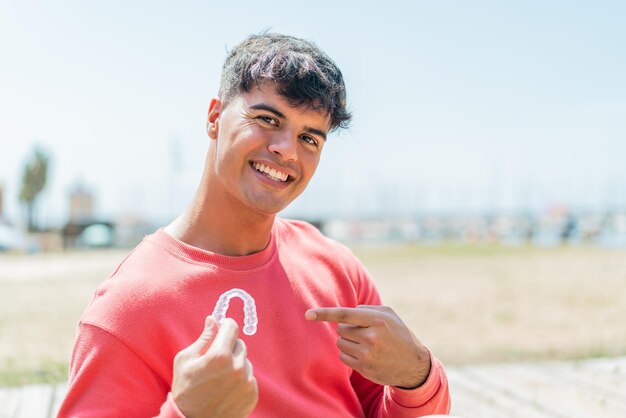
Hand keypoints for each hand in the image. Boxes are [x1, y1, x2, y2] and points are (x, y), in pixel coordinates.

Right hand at [172, 316, 257, 417]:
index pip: (232, 326)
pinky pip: (250, 377)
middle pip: (239, 343)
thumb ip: (203, 338)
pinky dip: (241, 379)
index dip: (225, 326)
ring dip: (236, 364)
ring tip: (219, 378)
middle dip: (228, 347)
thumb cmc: (185, 390)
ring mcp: (247, 382)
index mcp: (220, 356)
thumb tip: (213, 319)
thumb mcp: (185, 360)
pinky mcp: (252, 394)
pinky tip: (226, 388)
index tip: (222, 330)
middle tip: (215, 360)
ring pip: (245, 360)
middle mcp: (237, 367)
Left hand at [305, 305, 430, 388]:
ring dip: (348, 342)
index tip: (308, 314)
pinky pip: (343, 357)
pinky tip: (364, 354)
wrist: (413, 364)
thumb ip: (366, 308)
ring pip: (340, 343)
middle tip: (363, 332)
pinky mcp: (364, 368)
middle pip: (340, 329)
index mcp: (377, 320)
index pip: (344, 315)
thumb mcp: (388, 314)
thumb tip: (343, 313)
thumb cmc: (398, 333)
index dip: (324, 313)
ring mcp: (367, 354)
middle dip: (347, 329)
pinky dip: (349, 354)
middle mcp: (371, 337)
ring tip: (366, 344)